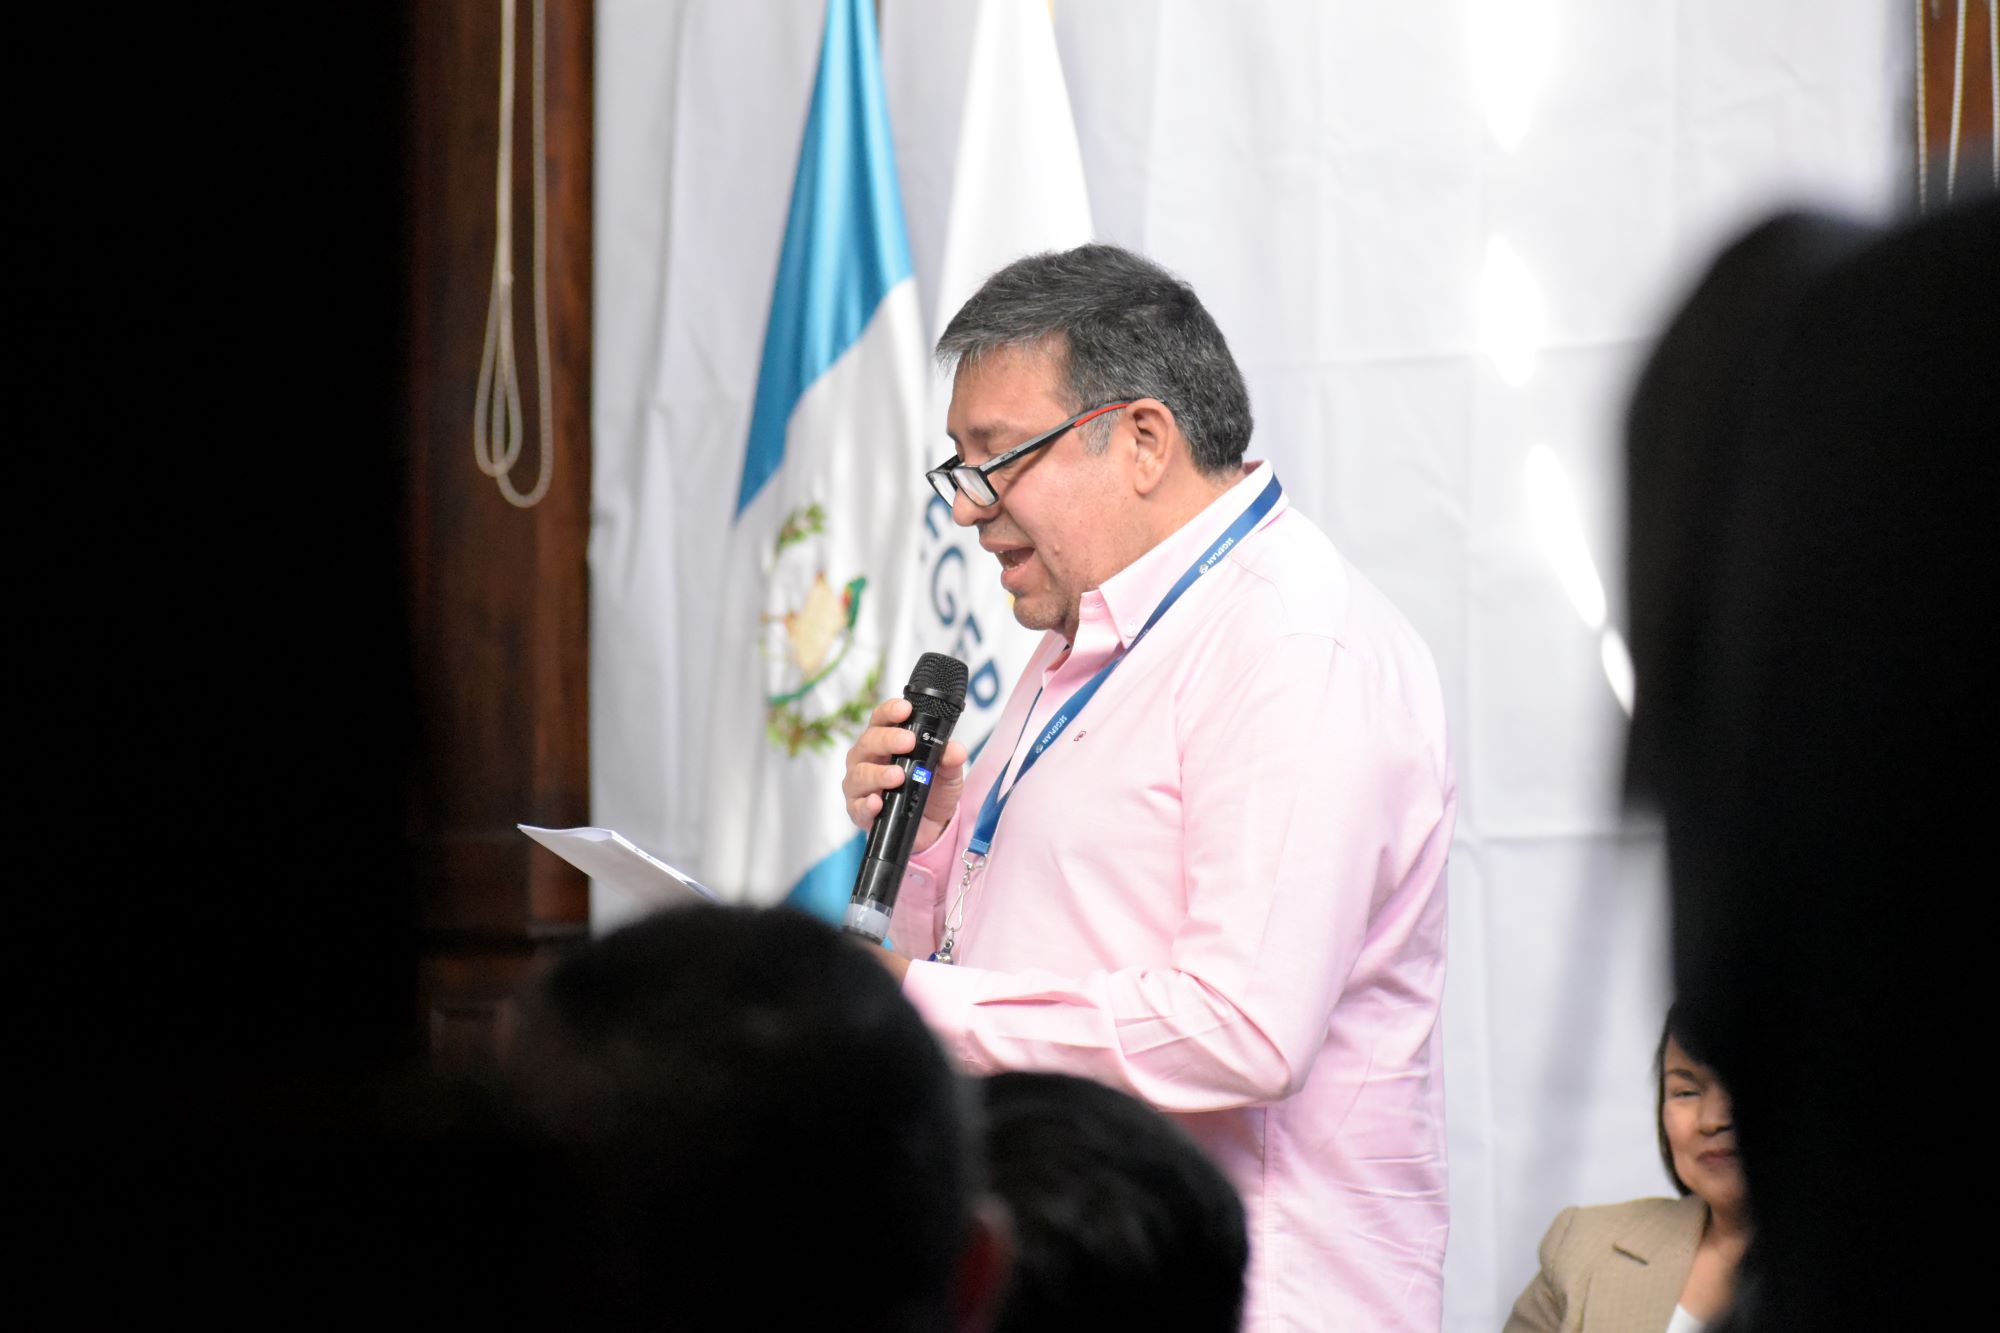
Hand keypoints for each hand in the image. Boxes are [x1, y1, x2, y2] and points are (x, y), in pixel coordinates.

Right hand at [841, 696, 968, 855]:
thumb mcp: (948, 774)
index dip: (890, 711)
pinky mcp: (859, 811)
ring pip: (860, 774)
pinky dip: (867, 804)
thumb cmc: (931, 792)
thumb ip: (951, 760)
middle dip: (887, 740)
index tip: (905, 710)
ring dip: (878, 774)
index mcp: (885, 742)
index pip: (882, 719)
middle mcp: (868, 759)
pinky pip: (858, 807)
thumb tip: (955, 750)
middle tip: (908, 742)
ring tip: (898, 776)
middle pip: (868, 742)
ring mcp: (860, 785)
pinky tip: (877, 803)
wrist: (931, 828)